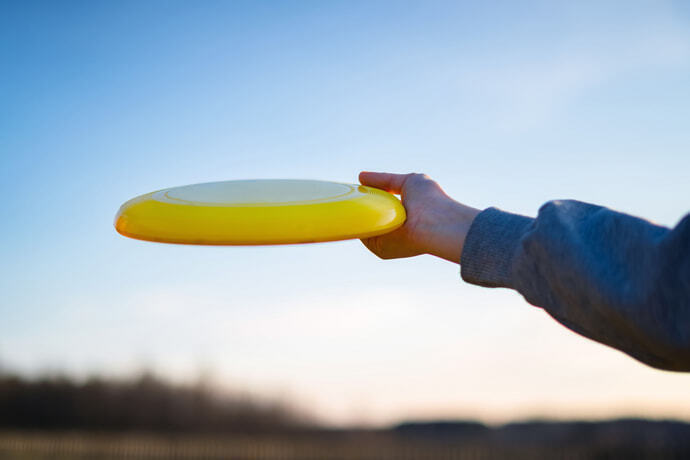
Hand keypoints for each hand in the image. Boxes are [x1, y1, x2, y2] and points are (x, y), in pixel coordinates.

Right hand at [359, 172, 479, 263]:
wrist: (435, 223)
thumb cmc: (430, 201)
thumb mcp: (408, 182)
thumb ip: (385, 180)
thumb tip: (362, 177)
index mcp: (405, 215)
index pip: (383, 206)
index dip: (372, 197)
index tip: (359, 189)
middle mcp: (397, 229)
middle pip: (371, 217)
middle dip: (361, 206)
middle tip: (349, 194)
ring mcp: (388, 240)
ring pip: (365, 225)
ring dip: (357, 214)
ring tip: (349, 200)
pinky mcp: (380, 249)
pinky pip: (361, 235)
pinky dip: (354, 224)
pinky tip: (350, 212)